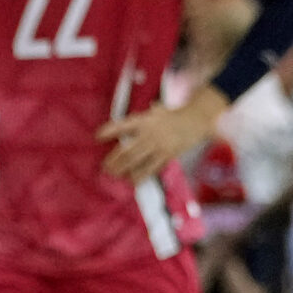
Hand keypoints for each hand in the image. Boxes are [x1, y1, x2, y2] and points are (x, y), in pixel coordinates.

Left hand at [97, 98, 217, 180]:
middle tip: (104, 168)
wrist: (196, 119)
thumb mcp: (154, 112)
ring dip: (124, 170)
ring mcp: (159, 145)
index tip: (97, 137)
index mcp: (145, 120)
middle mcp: (150, 133)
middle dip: (114, 160)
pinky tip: (133, 181)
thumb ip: (140, 120)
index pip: (123, 125)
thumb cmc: (170, 116)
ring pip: (137, 161)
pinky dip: (141, 175)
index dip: (110, 131)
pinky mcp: (167, 155)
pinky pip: (152, 168)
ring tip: (114, 175)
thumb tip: (120, 128)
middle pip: (127, 150)